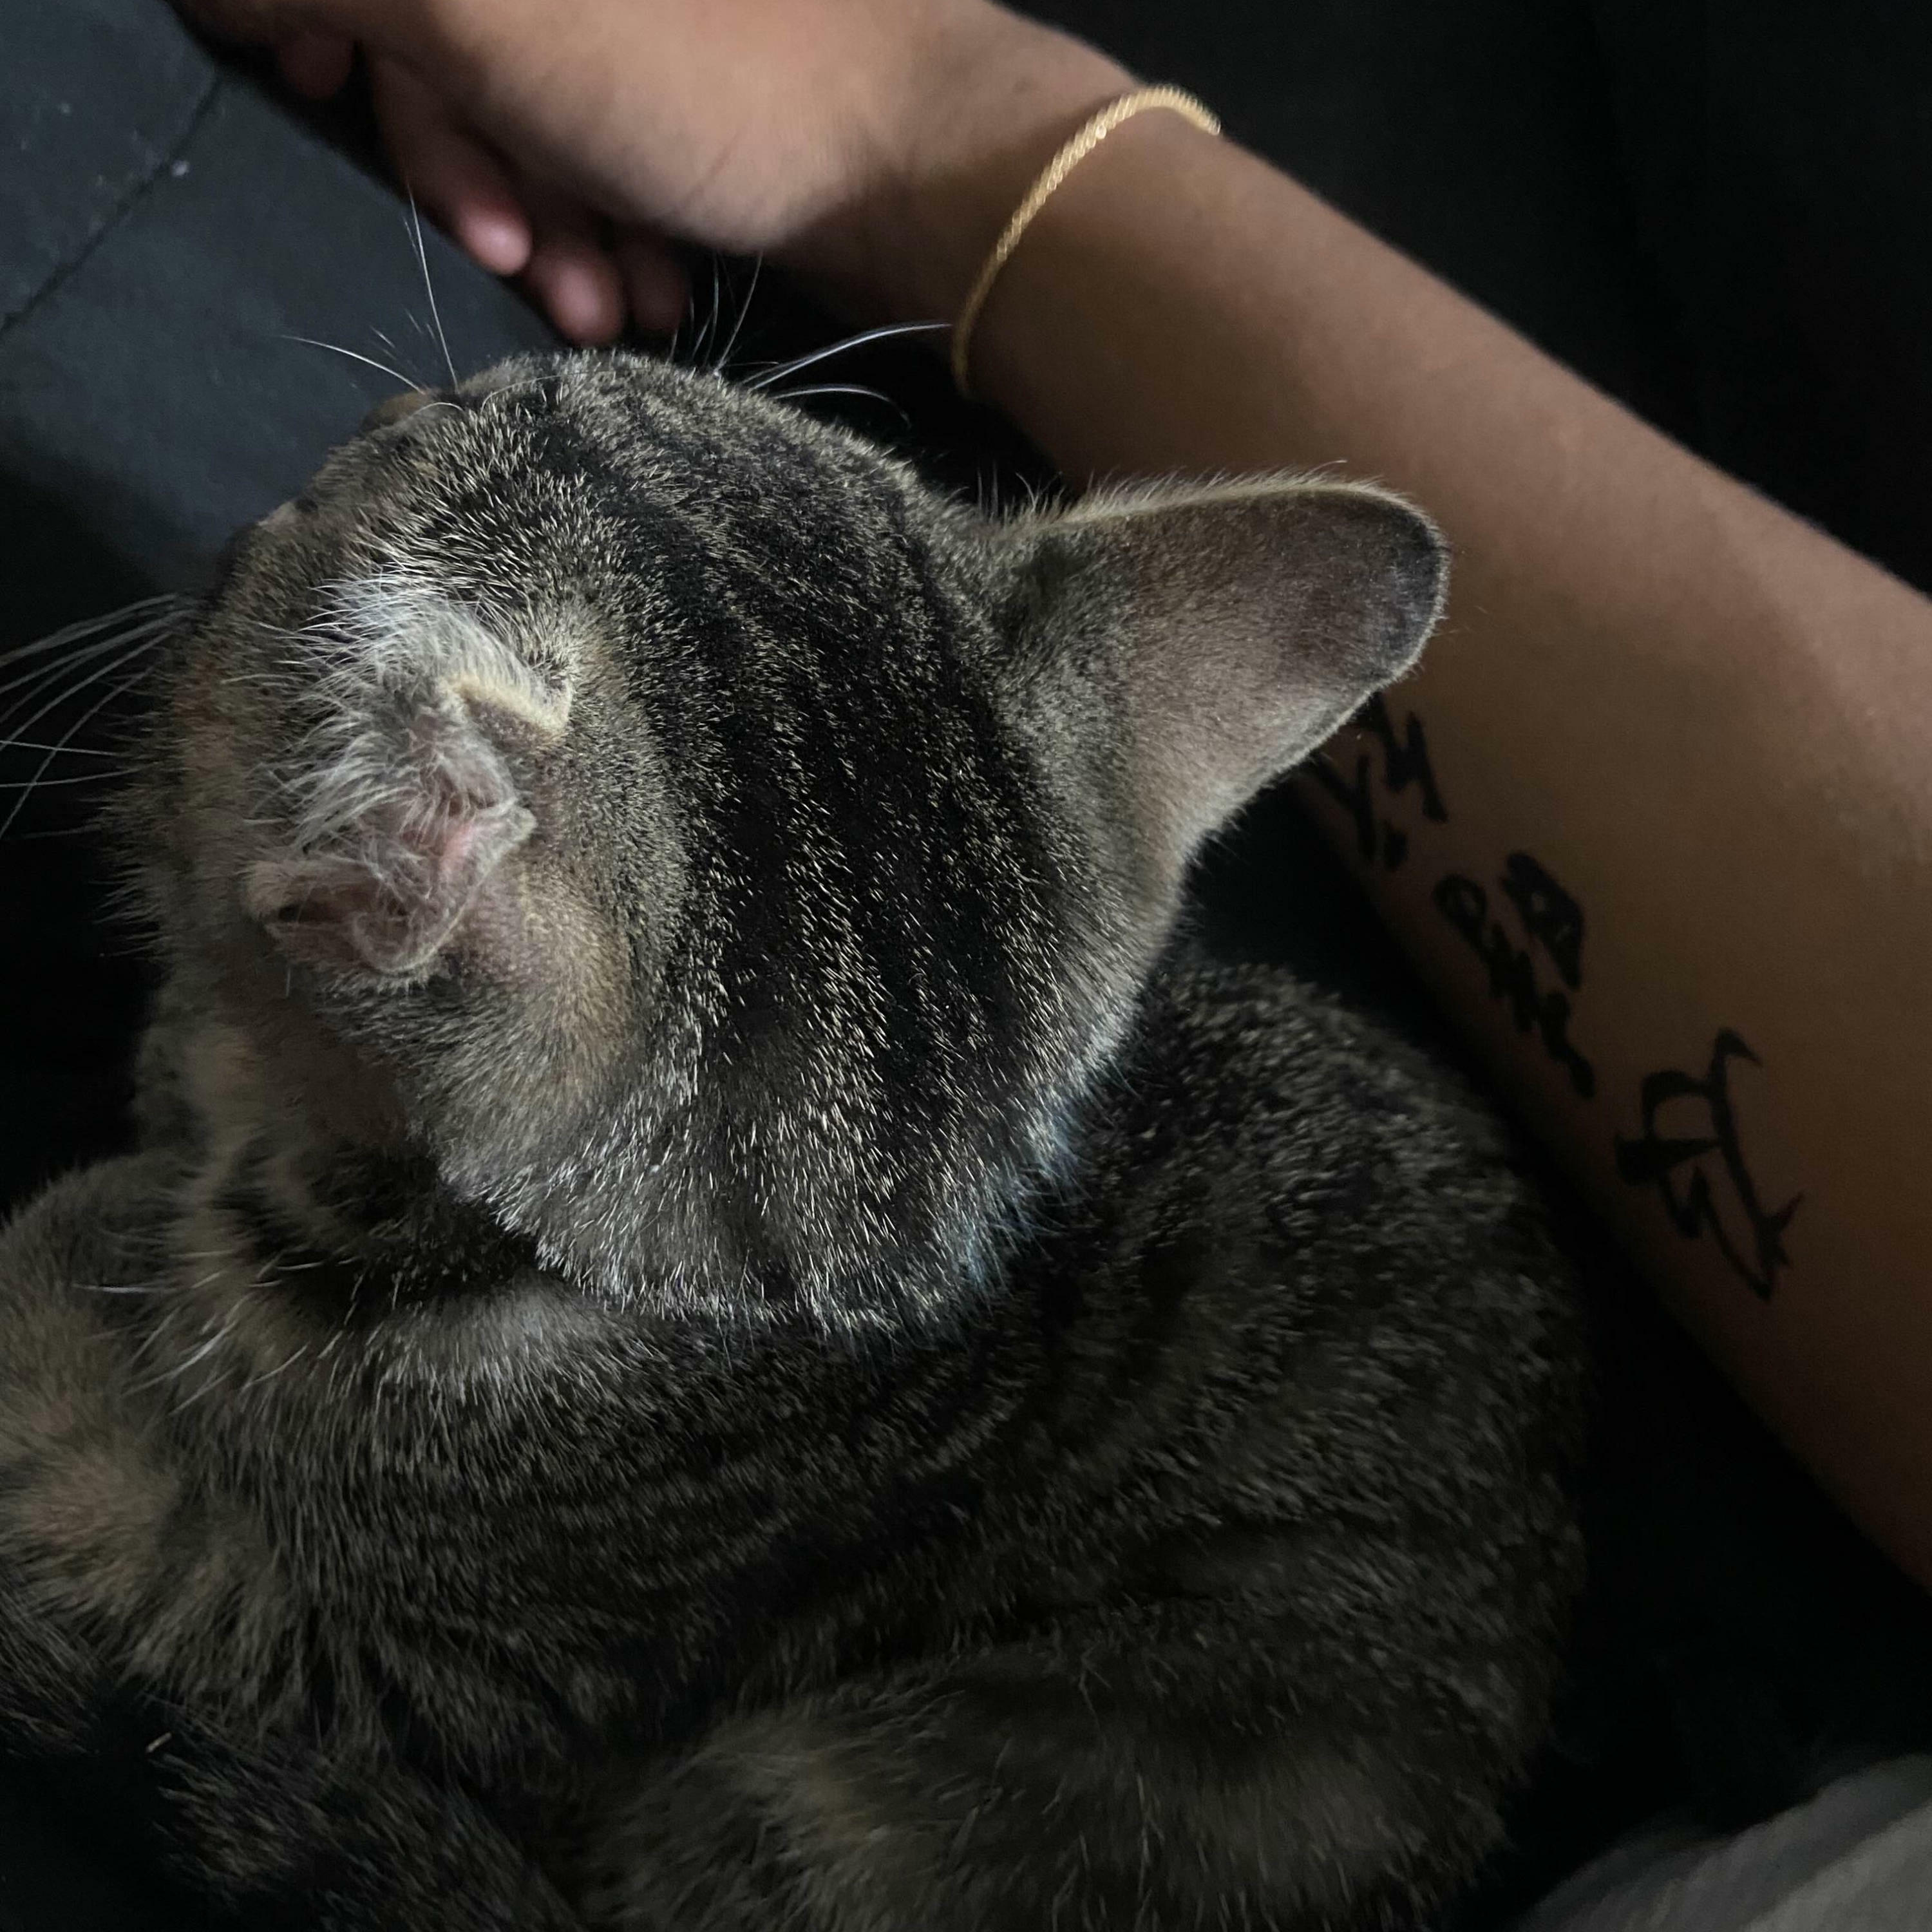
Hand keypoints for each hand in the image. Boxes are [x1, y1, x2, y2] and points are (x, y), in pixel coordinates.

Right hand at [176, 0, 1131, 341]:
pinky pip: (615, 159)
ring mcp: (654, 24)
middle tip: (521, 264)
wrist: (932, 171)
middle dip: (471, 169)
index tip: (317, 95)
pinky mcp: (706, 97)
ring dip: (554, 228)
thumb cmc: (709, 79)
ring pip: (537, 120)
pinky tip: (651, 298)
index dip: (335, 31)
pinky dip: (617, 233)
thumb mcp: (483, 13)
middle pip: (451, 46)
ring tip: (607, 312)